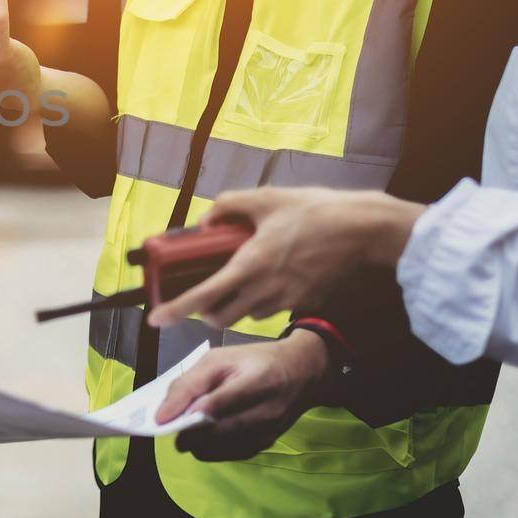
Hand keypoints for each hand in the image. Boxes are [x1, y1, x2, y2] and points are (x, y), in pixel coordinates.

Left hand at [147, 188, 425, 329]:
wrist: (363, 230)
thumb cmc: (315, 212)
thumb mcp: (265, 198)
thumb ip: (228, 206)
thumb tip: (205, 221)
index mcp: (250, 265)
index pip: (203, 296)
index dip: (176, 309)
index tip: (155, 319)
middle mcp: (264, 290)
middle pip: (220, 317)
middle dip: (204, 311)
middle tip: (201, 292)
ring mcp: (286, 301)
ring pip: (246, 315)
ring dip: (233, 305)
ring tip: (238, 278)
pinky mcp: (304, 303)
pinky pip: (271, 310)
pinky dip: (259, 301)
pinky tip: (268, 276)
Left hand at [155, 332, 328, 461]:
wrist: (301, 373)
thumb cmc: (255, 361)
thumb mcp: (220, 357)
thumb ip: (191, 382)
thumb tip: (163, 413)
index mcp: (257, 381)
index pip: (216, 405)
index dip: (184, 415)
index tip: (161, 421)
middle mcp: (267, 411)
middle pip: (216, 433)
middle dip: (187, 432)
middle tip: (174, 425)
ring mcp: (269, 432)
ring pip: (221, 449)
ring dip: (198, 442)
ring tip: (191, 427)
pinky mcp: (267, 444)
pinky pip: (230, 455)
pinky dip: (213, 448)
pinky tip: (208, 434)